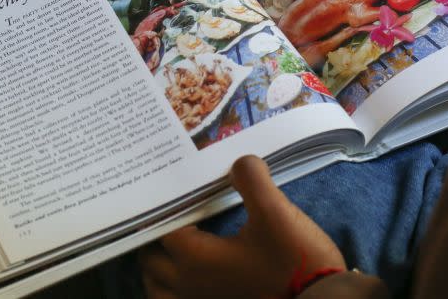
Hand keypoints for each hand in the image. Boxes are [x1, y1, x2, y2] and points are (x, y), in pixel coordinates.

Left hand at [140, 155, 344, 298]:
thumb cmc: (294, 261)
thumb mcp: (277, 212)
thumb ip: (252, 180)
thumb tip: (239, 162)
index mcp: (195, 259)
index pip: (161, 227)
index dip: (166, 207)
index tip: (176, 191)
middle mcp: (188, 286)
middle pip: (152, 260)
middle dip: (156, 237)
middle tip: (175, 215)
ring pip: (158, 288)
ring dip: (160, 267)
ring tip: (176, 249)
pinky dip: (173, 291)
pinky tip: (192, 278)